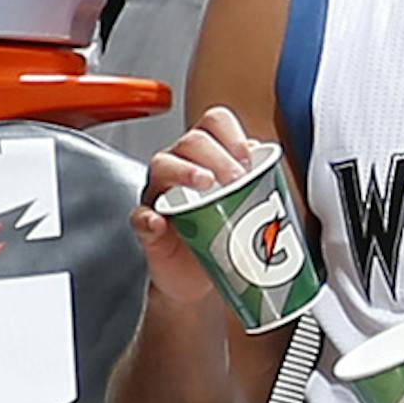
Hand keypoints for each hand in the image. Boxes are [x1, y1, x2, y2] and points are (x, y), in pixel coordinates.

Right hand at [132, 105, 258, 308]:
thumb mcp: (245, 204)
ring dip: (184, 172)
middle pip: (191, 141)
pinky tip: (160, 222)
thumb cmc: (220, 234)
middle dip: (216, 155)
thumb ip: (255, 179)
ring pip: (161, 167)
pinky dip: (149, 218)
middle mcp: (180, 168)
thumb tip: (263, 160)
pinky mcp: (149, 227)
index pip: (213, 124)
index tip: (248, 156)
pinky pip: (140, 217)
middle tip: (236, 178)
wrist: (198, 278)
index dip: (231, 133)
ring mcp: (161, 195)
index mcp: (205, 157)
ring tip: (205, 184)